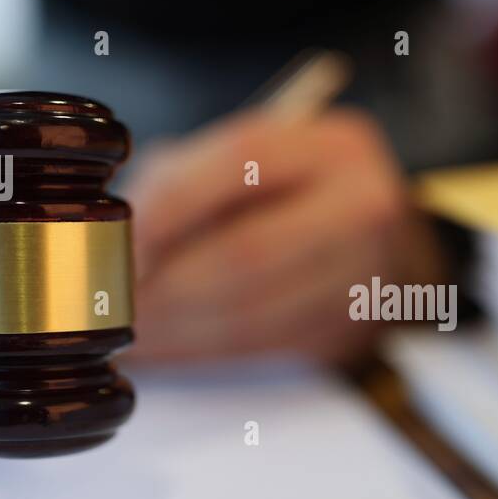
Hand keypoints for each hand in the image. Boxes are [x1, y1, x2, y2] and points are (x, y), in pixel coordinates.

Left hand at [124, 107, 445, 362]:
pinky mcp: (350, 331)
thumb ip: (184, 180)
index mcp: (334, 146)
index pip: (243, 160)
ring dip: (178, 328)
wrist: (380, 246)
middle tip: (118, 300)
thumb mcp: (247, 161)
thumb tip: (122, 241)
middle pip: (249, 250)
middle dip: (169, 284)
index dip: (172, 203)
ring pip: (253, 311)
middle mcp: (362, 206)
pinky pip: (261, 348)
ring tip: (130, 331)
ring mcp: (365, 276)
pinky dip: (201, 352)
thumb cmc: (292, 195)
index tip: (124, 242)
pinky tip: (164, 347)